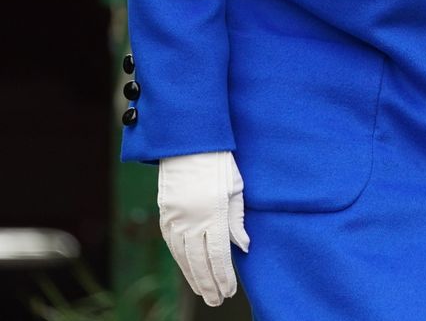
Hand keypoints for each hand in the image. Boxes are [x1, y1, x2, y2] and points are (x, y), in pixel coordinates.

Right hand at [158, 151, 249, 306]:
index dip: (224, 277)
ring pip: (183, 257)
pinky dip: (180, 261)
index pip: (218, 255)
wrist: (188, 143)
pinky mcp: (165, 215)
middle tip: (217, 301)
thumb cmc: (219, 162)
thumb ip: (237, 219)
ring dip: (194, 278)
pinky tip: (188, 271)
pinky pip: (172, 245)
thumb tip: (243, 247)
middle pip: (200, 262)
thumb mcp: (235, 187)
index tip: (229, 291)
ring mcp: (176, 218)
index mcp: (213, 213)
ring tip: (204, 292)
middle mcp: (192, 220)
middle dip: (209, 285)